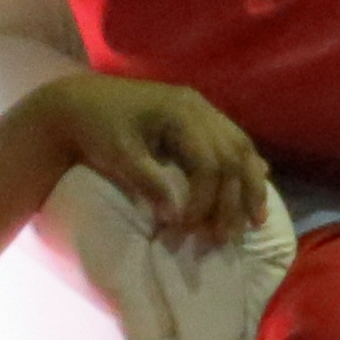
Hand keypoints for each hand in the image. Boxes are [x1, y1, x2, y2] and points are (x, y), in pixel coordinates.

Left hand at [31, 75, 268, 248]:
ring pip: (241, 146)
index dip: (205, 201)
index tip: (187, 230)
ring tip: (255, 220)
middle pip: (233, 156)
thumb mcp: (120, 156)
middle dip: (234, 200)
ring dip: (251, 184)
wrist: (79, 102)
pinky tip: (259, 180)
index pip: (210, 164)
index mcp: (180, 112)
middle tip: (226, 237)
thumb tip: (177, 218)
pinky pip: (233, 139)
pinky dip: (246, 164)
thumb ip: (149, 183)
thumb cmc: (97, 128)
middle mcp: (198, 107)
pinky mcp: (197, 115)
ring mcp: (201, 108)